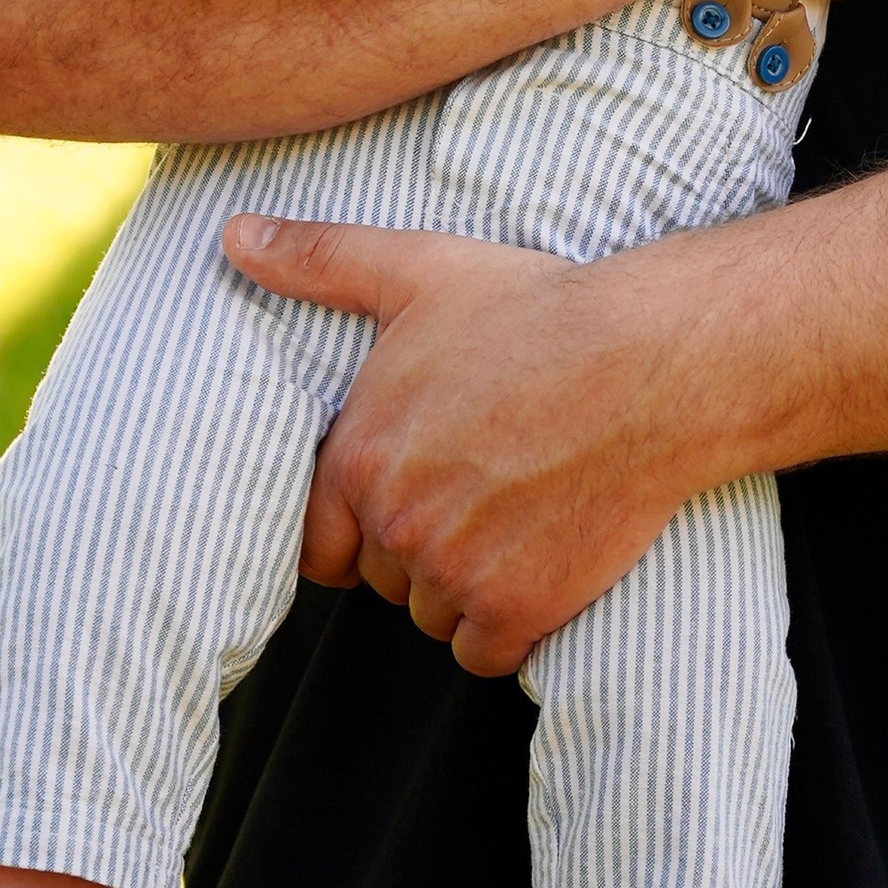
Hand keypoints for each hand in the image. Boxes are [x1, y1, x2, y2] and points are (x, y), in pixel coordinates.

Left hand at [223, 215, 713, 674]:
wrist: (654, 362)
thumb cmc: (539, 310)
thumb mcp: (420, 270)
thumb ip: (318, 260)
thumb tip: (233, 234)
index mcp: (359, 457)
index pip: (319, 543)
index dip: (359, 526)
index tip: (410, 497)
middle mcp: (397, 523)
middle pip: (384, 578)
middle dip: (421, 547)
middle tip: (481, 490)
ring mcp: (457, 572)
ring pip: (434, 614)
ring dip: (465, 586)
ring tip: (518, 516)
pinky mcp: (519, 609)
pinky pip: (486, 654)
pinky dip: (509, 625)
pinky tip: (542, 564)